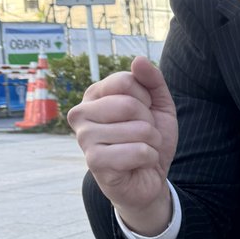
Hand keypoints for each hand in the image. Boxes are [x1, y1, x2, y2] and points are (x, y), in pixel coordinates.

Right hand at [67, 55, 177, 234]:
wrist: (148, 178)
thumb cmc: (148, 139)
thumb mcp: (158, 105)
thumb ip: (152, 80)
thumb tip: (138, 60)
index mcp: (94, 95)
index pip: (127, 80)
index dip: (146, 99)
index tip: (143, 113)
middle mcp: (81, 113)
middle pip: (130, 104)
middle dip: (149, 122)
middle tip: (143, 136)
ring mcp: (84, 137)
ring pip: (138, 129)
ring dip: (151, 142)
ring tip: (141, 150)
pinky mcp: (94, 161)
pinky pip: (138, 151)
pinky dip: (149, 158)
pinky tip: (138, 164)